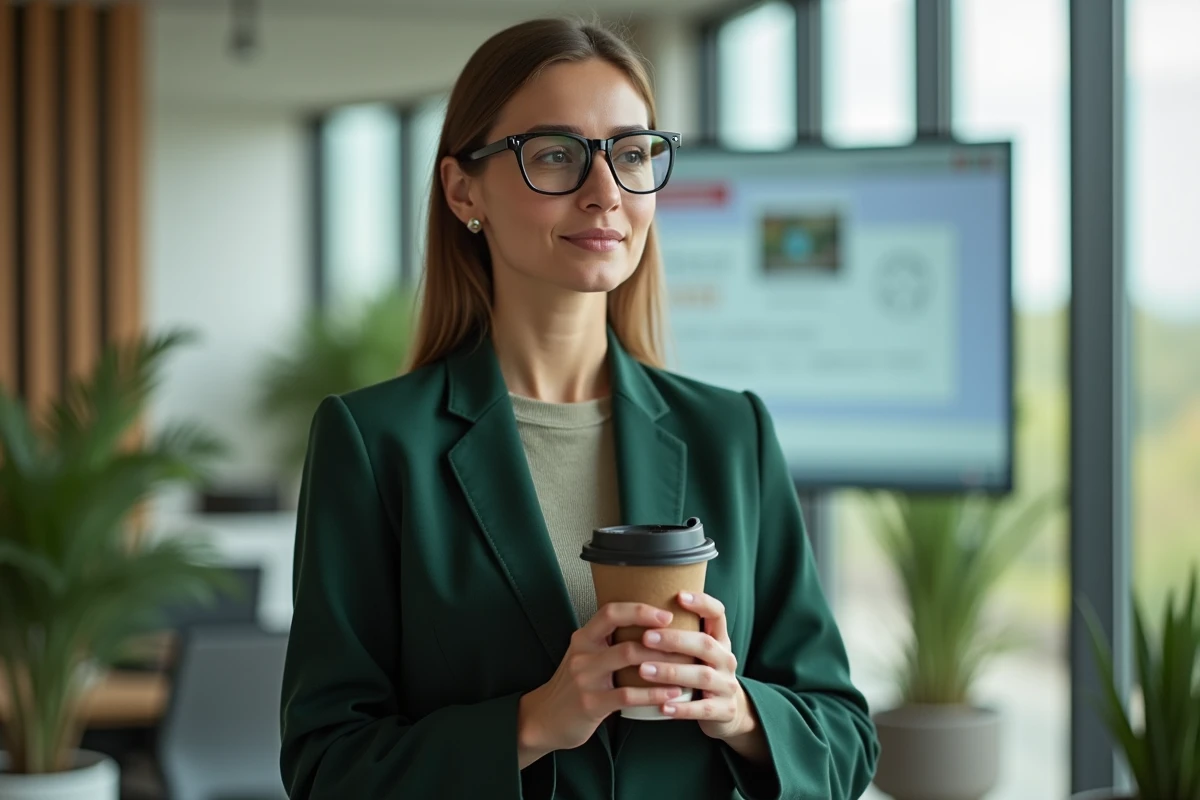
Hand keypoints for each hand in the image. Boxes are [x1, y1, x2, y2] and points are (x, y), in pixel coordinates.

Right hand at [517, 602, 684, 762]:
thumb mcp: (584, 657)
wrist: (543, 719)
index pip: (611, 612)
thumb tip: (649, 630)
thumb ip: (608, 642)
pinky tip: (671, 694)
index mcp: (583, 638)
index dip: (640, 610)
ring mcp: (585, 679)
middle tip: (685, 643)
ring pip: (628, 661)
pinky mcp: (591, 704)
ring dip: (662, 664)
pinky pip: (628, 696)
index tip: (666, 614)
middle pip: (625, 638)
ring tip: (685, 666)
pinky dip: (654, 694)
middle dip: (660, 640)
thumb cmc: (571, 686)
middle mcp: (582, 654)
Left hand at [637, 591, 754, 740]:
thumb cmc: (700, 673)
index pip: (718, 613)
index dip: (702, 603)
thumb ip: (679, 633)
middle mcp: (726, 659)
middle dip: (675, 640)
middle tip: (646, 638)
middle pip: (705, 644)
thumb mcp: (697, 652)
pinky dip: (682, 709)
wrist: (726, 713)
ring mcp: (727, 685)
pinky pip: (703, 709)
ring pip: (702, 676)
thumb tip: (638, 607)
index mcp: (720, 640)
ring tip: (644, 670)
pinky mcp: (724, 711)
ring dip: (671, 672)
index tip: (678, 596)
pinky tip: (662, 707)